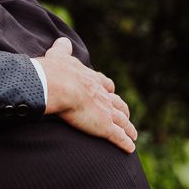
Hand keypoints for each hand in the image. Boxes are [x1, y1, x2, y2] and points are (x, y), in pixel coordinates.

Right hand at [36, 37, 137, 152]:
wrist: (57, 85)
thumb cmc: (55, 71)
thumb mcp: (59, 56)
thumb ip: (63, 49)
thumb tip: (63, 40)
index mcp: (92, 80)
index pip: (105, 84)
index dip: (108, 89)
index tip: (109, 91)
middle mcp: (103, 95)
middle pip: (118, 103)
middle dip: (122, 110)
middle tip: (125, 115)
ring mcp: (106, 111)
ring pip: (122, 121)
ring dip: (128, 128)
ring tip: (133, 134)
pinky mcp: (105, 127)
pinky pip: (118, 137)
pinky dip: (125, 143)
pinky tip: (130, 148)